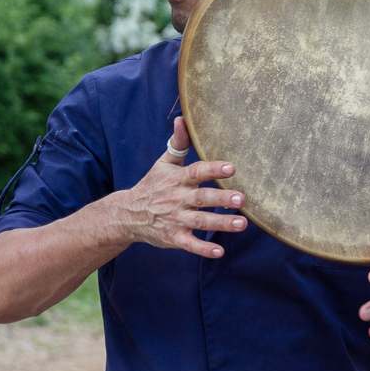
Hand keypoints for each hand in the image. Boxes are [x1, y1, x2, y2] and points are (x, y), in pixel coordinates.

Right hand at [118, 116, 247, 257]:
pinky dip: (203, 249)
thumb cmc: (152, 186)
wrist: (128, 214)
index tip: (232, 167)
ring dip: (220, 223)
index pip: (196, 172)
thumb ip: (178, 143)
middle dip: (222, 199)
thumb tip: (182, 118)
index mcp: (177, 179)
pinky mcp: (173, 237)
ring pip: (200, 221)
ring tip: (241, 224)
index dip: (213, 169)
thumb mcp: (163, 163)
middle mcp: (177, 199)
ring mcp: (175, 219)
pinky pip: (189, 244)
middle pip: (202, 198)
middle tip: (241, 199)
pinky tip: (219, 252)